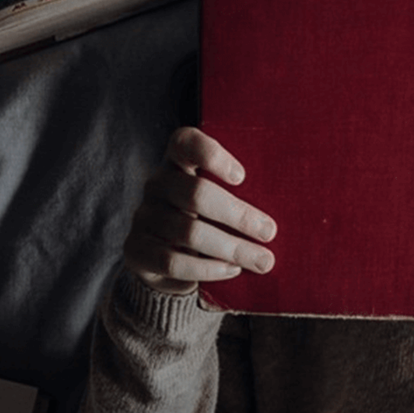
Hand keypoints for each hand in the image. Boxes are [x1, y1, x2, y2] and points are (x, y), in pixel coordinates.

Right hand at [122, 127, 277, 294]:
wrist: (165, 263)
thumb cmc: (207, 222)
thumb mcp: (220, 202)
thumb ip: (241, 198)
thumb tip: (276, 221)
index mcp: (177, 163)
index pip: (185, 142)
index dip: (211, 154)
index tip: (242, 177)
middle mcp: (157, 185)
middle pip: (196, 193)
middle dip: (238, 214)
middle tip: (269, 232)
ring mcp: (144, 217)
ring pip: (189, 232)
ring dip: (231, 248)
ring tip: (262, 260)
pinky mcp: (136, 250)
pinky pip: (173, 261)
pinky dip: (207, 268)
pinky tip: (232, 270)